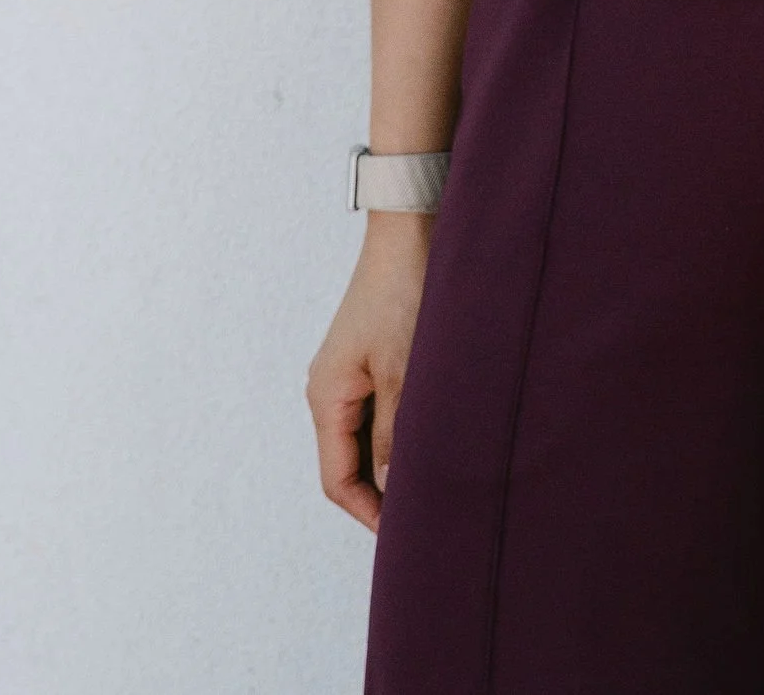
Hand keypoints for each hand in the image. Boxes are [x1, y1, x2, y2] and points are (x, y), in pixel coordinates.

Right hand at [306, 213, 433, 531]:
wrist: (409, 228)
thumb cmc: (403, 293)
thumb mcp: (403, 371)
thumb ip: (396, 433)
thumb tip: (392, 490)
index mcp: (326, 397)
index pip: (338, 479)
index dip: (369, 512)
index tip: (405, 535)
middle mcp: (329, 388)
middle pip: (350, 461)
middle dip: (383, 490)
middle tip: (427, 512)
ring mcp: (348, 371)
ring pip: (367, 434)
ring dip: (395, 456)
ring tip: (437, 476)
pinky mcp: (370, 354)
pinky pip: (379, 407)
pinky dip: (400, 427)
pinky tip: (433, 433)